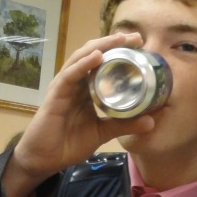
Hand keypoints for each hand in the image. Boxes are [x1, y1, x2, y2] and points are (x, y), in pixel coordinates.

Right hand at [2, 30, 155, 196]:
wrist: (45, 159)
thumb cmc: (69, 143)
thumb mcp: (103, 132)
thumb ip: (124, 125)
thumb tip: (151, 121)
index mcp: (86, 88)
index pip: (103, 63)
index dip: (120, 51)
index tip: (141, 44)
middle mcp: (75, 82)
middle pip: (94, 54)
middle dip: (114, 43)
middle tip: (135, 37)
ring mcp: (64, 86)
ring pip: (81, 59)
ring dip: (100, 47)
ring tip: (119, 39)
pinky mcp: (55, 94)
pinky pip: (69, 75)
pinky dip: (83, 64)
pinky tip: (96, 57)